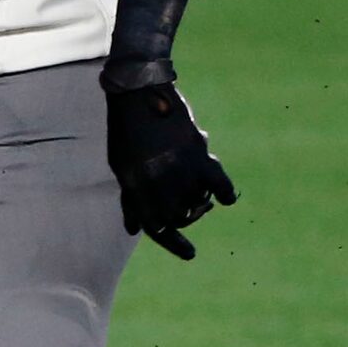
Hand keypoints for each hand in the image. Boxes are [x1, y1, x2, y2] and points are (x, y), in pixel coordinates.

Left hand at [104, 79, 237, 259]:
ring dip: (201, 202)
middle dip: (187, 218)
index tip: (191, 254)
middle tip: (193, 209)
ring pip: (199, 203)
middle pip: (180, 218)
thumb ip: (130, 199)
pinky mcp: (199, 154)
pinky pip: (220, 186)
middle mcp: (156, 183)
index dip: (173, 243)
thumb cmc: (127, 131)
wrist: (140, 92)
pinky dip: (225, 193)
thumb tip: (134, 230)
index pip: (156, 227)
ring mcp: (178, 170)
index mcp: (134, 187)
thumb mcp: (121, 166)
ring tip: (199, 191)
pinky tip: (226, 197)